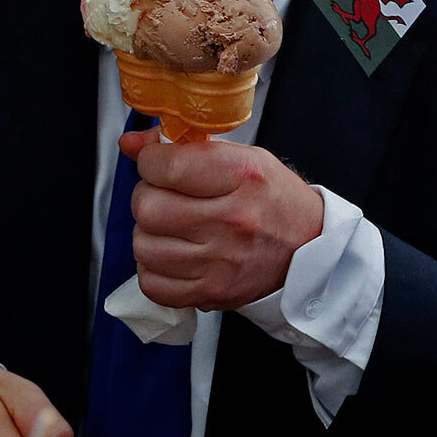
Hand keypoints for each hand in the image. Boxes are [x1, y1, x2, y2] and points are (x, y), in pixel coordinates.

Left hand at [121, 129, 323, 310]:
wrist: (307, 249)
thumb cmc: (271, 198)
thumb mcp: (240, 157)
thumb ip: (183, 147)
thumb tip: (129, 144)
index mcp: (243, 176)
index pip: (169, 167)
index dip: (150, 162)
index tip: (157, 164)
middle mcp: (232, 220)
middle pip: (148, 208)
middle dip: (147, 196)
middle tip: (165, 196)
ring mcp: (221, 261)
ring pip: (144, 246)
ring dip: (149, 234)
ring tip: (171, 228)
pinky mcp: (212, 292)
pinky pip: (152, 283)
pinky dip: (154, 269)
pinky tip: (174, 256)